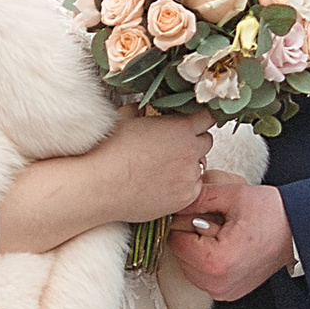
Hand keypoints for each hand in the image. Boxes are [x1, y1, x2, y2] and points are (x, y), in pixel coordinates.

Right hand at [100, 108, 217, 223]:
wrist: (101, 185)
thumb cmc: (109, 151)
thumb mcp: (125, 119)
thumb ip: (140, 111)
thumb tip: (140, 109)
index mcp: (181, 128)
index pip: (207, 118)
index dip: (199, 119)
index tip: (193, 122)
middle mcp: (191, 152)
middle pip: (206, 142)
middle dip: (194, 141)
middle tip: (175, 145)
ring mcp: (189, 177)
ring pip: (200, 167)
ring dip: (189, 164)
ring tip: (166, 167)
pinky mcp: (184, 199)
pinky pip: (194, 189)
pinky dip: (184, 185)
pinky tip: (165, 184)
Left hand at [164, 178, 295, 304]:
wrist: (298, 232)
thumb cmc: (272, 213)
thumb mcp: (233, 196)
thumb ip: (198, 197)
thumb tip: (173, 201)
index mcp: (215, 261)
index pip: (175, 239)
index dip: (186, 221)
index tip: (206, 213)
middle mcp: (216, 283)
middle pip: (180, 255)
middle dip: (193, 237)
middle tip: (220, 224)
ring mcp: (222, 292)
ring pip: (188, 266)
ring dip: (199, 250)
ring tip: (226, 237)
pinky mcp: (227, 294)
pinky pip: (202, 276)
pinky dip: (208, 262)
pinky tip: (229, 248)